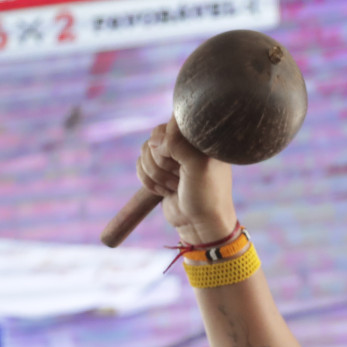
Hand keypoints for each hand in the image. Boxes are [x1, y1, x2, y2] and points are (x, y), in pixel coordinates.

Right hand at [137, 116, 236, 244]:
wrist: (199, 224)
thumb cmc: (206, 195)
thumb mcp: (198, 165)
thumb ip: (178, 142)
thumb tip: (154, 140)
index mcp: (200, 137)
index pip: (172, 122)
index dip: (170, 143)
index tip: (181, 160)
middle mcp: (185, 143)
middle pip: (154, 137)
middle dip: (162, 161)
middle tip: (181, 176)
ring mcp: (171, 157)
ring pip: (144, 152)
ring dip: (157, 175)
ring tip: (176, 186)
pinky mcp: (159, 170)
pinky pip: (139, 165)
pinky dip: (149, 181)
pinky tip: (167, 191)